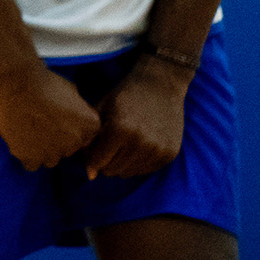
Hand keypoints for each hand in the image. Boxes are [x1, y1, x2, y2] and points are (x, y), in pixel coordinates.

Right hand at [0, 63, 100, 170]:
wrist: (16, 82)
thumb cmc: (43, 81)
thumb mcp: (71, 90)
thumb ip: (78, 108)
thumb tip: (75, 113)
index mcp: (90, 125)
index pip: (84, 136)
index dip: (69, 127)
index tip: (57, 116)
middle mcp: (75, 142)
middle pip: (67, 148)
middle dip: (57, 138)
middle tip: (41, 120)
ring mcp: (53, 153)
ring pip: (50, 158)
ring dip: (42, 148)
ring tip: (29, 129)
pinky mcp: (30, 157)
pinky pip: (32, 164)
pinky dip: (27, 154)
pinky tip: (21, 138)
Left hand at [85, 55, 193, 179]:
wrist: (161, 82)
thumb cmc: (125, 94)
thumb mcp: (102, 108)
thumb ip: (91, 140)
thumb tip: (90, 176)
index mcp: (119, 129)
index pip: (97, 162)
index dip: (92, 156)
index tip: (94, 146)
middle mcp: (140, 143)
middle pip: (112, 171)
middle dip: (106, 161)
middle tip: (109, 144)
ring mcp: (157, 150)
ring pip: (129, 173)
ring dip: (122, 162)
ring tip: (123, 143)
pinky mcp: (169, 154)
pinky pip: (145, 170)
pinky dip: (138, 162)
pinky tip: (138, 144)